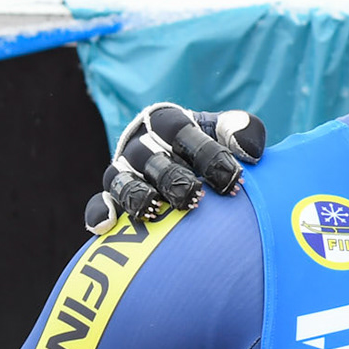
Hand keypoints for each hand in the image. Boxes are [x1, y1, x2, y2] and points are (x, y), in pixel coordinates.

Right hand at [84, 104, 265, 233]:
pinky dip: (98, 212)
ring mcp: (125, 170)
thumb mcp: (224, 132)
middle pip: (151, 158)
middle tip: (198, 197)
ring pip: (122, 179)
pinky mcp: (113, 195)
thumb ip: (242, 131)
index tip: (235, 180)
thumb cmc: (206, 145)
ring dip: (138, 195)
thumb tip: (250, 152)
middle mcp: (142, 144)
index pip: (183, 133)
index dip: (208, 155)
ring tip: (157, 210)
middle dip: (174, 178)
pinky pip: (98, 202)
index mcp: (168, 122)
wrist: (179, 155)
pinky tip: (105, 226)